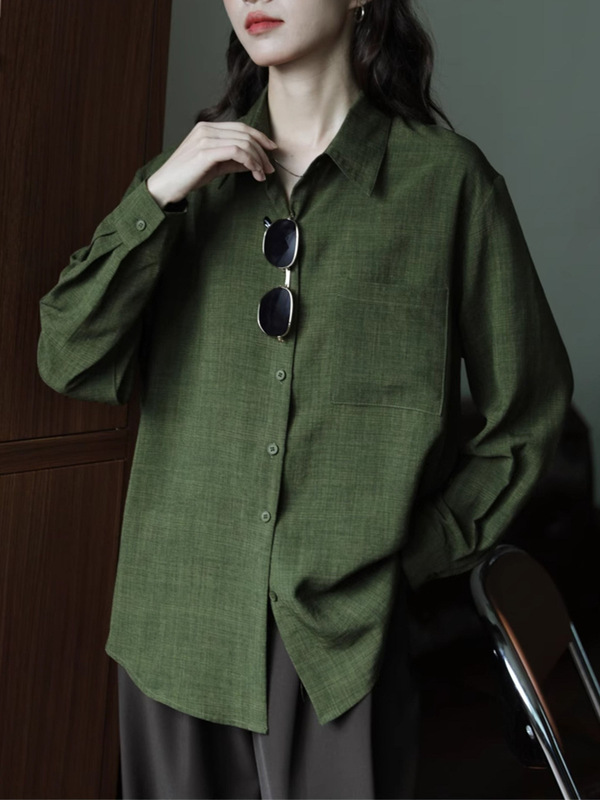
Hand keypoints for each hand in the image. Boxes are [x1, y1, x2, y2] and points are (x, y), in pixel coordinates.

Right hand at [146, 122, 276, 207]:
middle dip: (262, 151)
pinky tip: (254, 173)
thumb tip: (253, 163)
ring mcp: (205, 138)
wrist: (165, 186)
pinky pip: (237, 152)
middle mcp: (206, 129)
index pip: (240, 126)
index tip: (272, 150)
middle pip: (245, 133)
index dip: (260, 137)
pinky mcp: (206, 152)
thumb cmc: (187, 177)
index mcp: (207, 128)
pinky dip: (250, 162)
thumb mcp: (214, 167)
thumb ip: (233, 162)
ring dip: (258, 159)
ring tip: (263, 175)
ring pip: (243, 142)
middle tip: (270, 169)